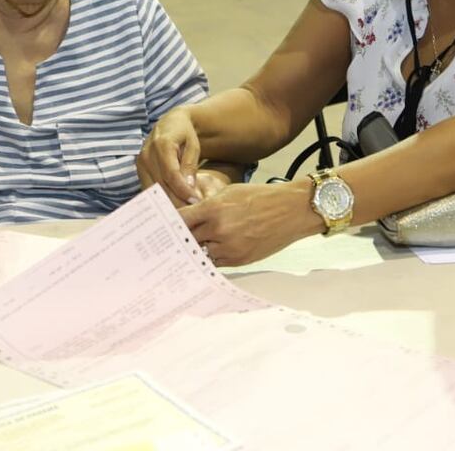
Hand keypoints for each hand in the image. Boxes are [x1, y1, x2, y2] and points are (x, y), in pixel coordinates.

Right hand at [137, 107, 200, 205]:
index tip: (195, 201)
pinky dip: (160, 199)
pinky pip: (149, 189)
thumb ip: (190, 166)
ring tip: (184, 211)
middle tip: (192, 211)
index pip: (172, 174)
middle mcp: (147, 154)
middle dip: (177, 201)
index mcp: (162, 144)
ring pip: (153, 190)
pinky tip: (173, 206)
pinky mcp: (139, 171)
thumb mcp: (193, 146)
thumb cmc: (185, 134)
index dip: (183, 190)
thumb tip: (188, 187)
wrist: (169, 124)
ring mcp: (140, 163)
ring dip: (168, 203)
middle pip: (161, 185)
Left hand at [180, 181, 321, 266]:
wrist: (292, 210)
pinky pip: (217, 262)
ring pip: (201, 254)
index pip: (181, 220)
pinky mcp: (240, 260)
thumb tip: (189, 215)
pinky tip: (209, 251)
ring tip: (189, 248)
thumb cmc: (262, 197)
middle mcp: (219, 230)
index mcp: (214, 210)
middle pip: (188, 240)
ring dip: (196, 250)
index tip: (162, 226)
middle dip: (181, 239)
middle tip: (171, 241)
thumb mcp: (230, 192)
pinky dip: (212, 257)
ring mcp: (230, 248)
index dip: (170, 224)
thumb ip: (207, 205)